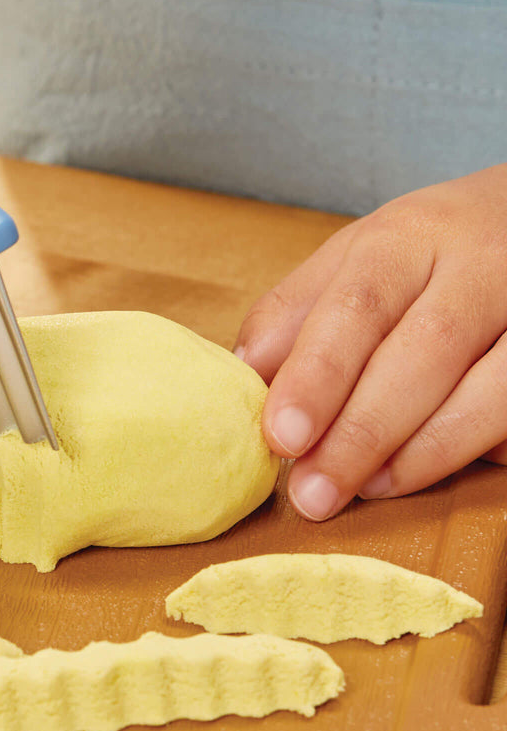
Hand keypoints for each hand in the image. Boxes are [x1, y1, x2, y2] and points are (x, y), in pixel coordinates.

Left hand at [235, 165, 506, 520]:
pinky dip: (486, 446)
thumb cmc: (428, 246)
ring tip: (366, 489)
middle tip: (314, 493)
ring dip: (424, 452)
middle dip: (363, 431)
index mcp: (406, 237)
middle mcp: (478, 264)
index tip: (280, 436)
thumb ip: (298, 309)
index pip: (357, 307)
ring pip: (490, 388)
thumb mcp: (356, 254)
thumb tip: (247, 371)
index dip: (319, 376)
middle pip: (423, 352)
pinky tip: (435, 470)